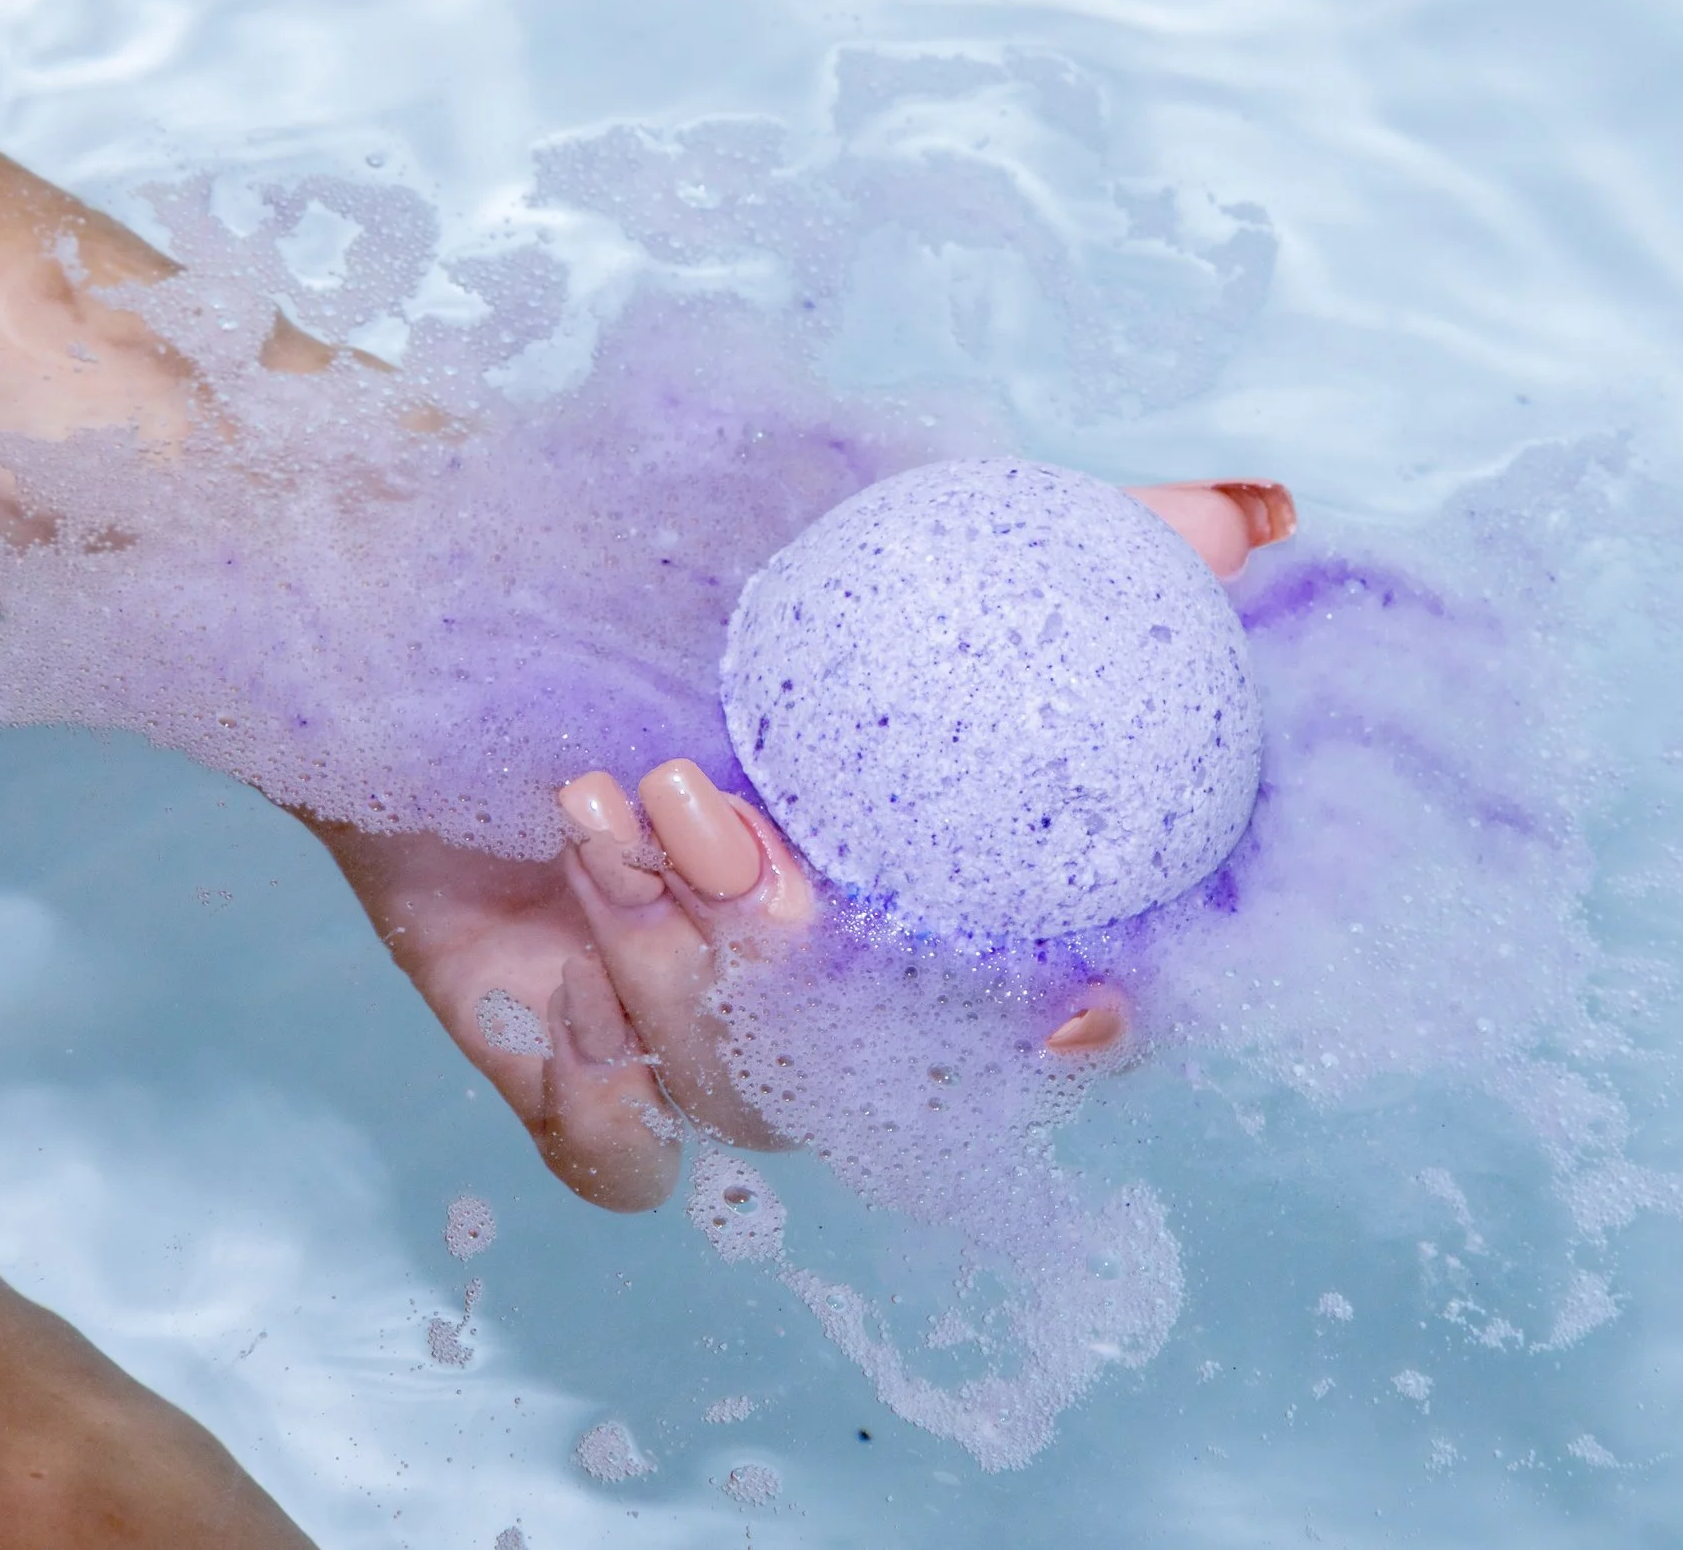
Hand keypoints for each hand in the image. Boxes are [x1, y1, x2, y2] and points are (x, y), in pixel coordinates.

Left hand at [316, 478, 1291, 1211]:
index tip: (1074, 1001)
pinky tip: (556, 984)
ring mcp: (702, 1032)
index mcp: (920, 886)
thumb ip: (1069, 534)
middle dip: (788, 949)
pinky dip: (600, 1104)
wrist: (422, 582)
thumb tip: (1260, 514)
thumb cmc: (656, 556)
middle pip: (882, 1067)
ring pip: (747, 1100)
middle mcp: (829, 982)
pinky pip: (621, 1168)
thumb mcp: (858, 527)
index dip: (1088, 1033)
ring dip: (668, 962)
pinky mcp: (571, 1069)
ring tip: (592, 808)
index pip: (1052, 1013)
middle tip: (696, 801)